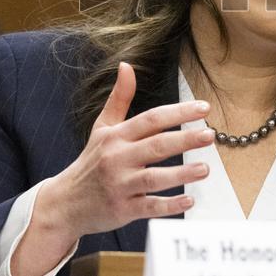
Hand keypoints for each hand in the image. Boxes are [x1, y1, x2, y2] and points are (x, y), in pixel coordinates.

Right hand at [40, 61, 213, 240]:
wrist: (65, 203)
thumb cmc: (91, 162)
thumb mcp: (102, 127)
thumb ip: (119, 98)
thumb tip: (127, 66)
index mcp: (116, 136)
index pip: (151, 119)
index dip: (178, 112)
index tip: (203, 108)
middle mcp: (118, 159)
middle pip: (156, 146)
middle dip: (184, 140)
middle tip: (209, 135)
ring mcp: (120, 185)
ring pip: (154, 178)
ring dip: (181, 174)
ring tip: (204, 168)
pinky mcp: (122, 209)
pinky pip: (149, 207)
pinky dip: (169, 206)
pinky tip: (189, 201)